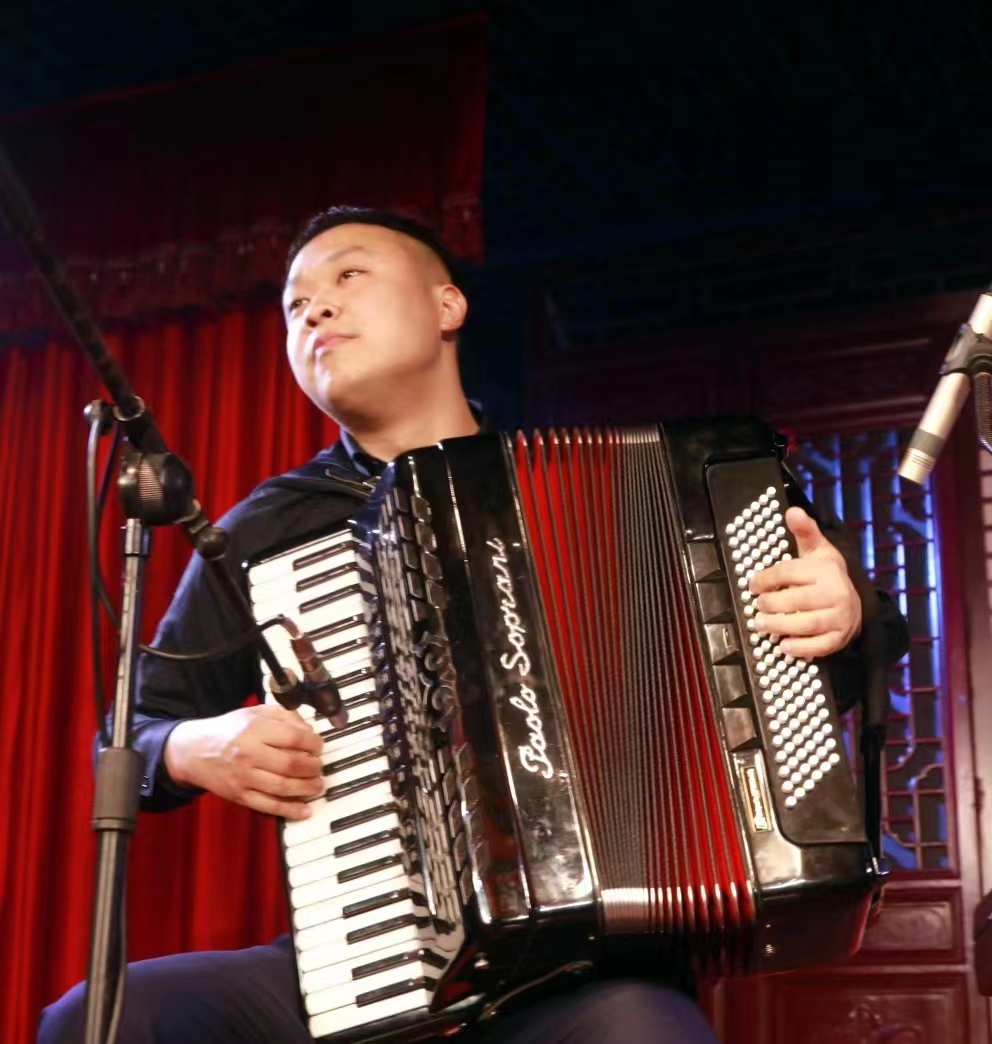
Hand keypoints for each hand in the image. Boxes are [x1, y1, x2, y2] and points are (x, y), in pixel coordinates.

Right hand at [164, 704, 323, 819]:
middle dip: (313, 767)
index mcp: (255, 729)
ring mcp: (243, 777)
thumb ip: (284, 715)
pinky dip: (289, 810)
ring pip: (282, 787)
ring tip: (317, 785)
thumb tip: (309, 730)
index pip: (294, 737)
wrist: (195, 751)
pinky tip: (304, 810)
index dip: (313, 743)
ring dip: (306, 789)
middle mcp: (249, 753)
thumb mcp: (255, 712)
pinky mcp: (239, 796)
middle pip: (291, 764)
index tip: (319, 746)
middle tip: (319, 767)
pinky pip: (268, 806)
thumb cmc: (230, 730)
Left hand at [748, 506, 861, 658]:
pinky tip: (783, 645)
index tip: (752, 585)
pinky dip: (799, 648)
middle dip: (770, 604)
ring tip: (761, 625)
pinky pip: (819, 646)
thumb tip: (792, 511)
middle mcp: (835, 593)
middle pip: (795, 600)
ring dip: (778, 626)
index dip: (766, 578)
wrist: (857, 603)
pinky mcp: (840, 638)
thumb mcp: (818, 550)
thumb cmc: (827, 576)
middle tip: (757, 607)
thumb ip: (805, 531)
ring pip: (805, 624)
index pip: (789, 572)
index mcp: (825, 570)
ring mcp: (839, 618)